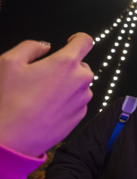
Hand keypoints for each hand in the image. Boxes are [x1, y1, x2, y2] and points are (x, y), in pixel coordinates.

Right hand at [0, 33, 93, 156]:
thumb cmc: (8, 101)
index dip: (78, 39)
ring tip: (41, 96)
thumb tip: (44, 46)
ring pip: (79, 84)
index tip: (71, 42)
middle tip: (43, 76)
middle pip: (81, 65)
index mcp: (66, 63)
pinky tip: (46, 108)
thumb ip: (30, 47)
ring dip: (66, 85)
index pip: (85, 41)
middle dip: (66, 66)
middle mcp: (81, 80)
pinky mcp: (80, 115)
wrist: (12, 139)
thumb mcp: (9, 63)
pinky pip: (77, 101)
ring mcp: (82, 99)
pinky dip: (66, 101)